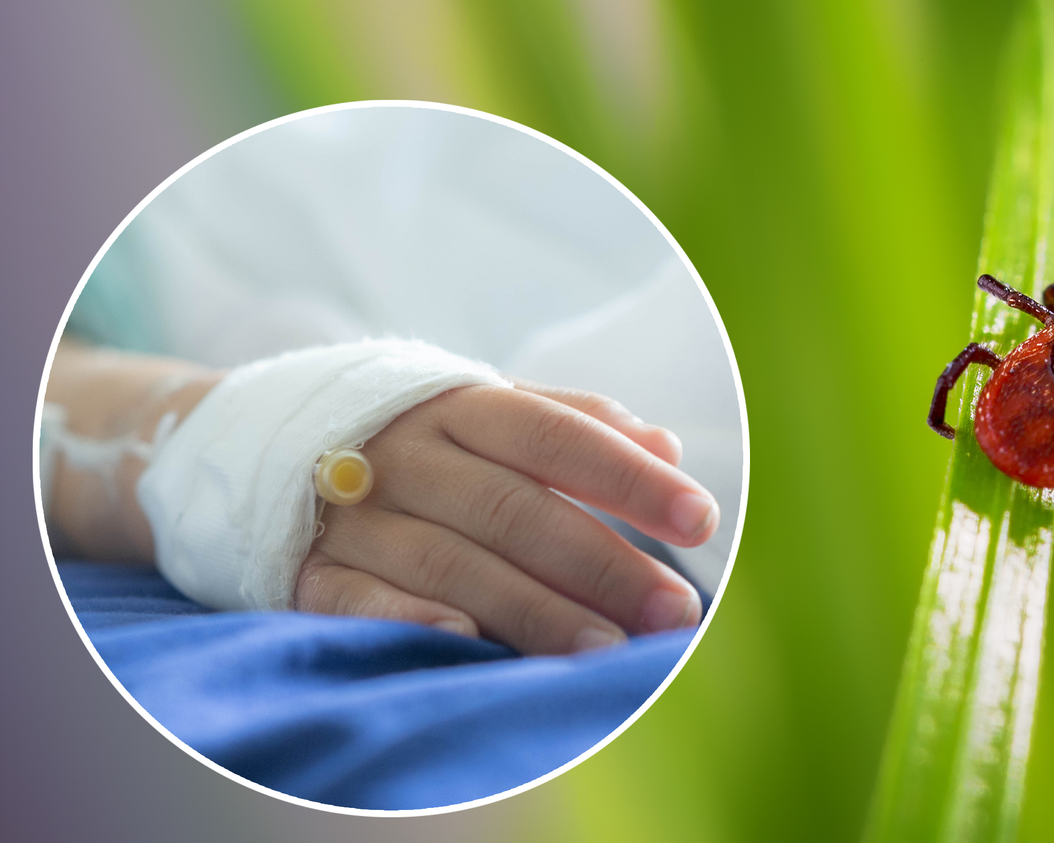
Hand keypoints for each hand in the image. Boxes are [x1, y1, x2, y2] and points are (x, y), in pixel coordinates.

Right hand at [296, 379, 715, 654]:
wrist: (244, 440)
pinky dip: (407, 617)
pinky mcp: (304, 569)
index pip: (558, 438)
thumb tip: (667, 444)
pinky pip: (355, 596)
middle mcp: (407, 454)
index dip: (629, 477)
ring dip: (532, 607)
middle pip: (515, 509)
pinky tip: (464, 639)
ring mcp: (351, 513)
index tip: (699, 517)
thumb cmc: (406, 432)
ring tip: (606, 649)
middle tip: (672, 610)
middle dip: (602, 561)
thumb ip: (574, 422)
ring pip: (451, 560)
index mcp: (460, 406)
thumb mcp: (482, 407)